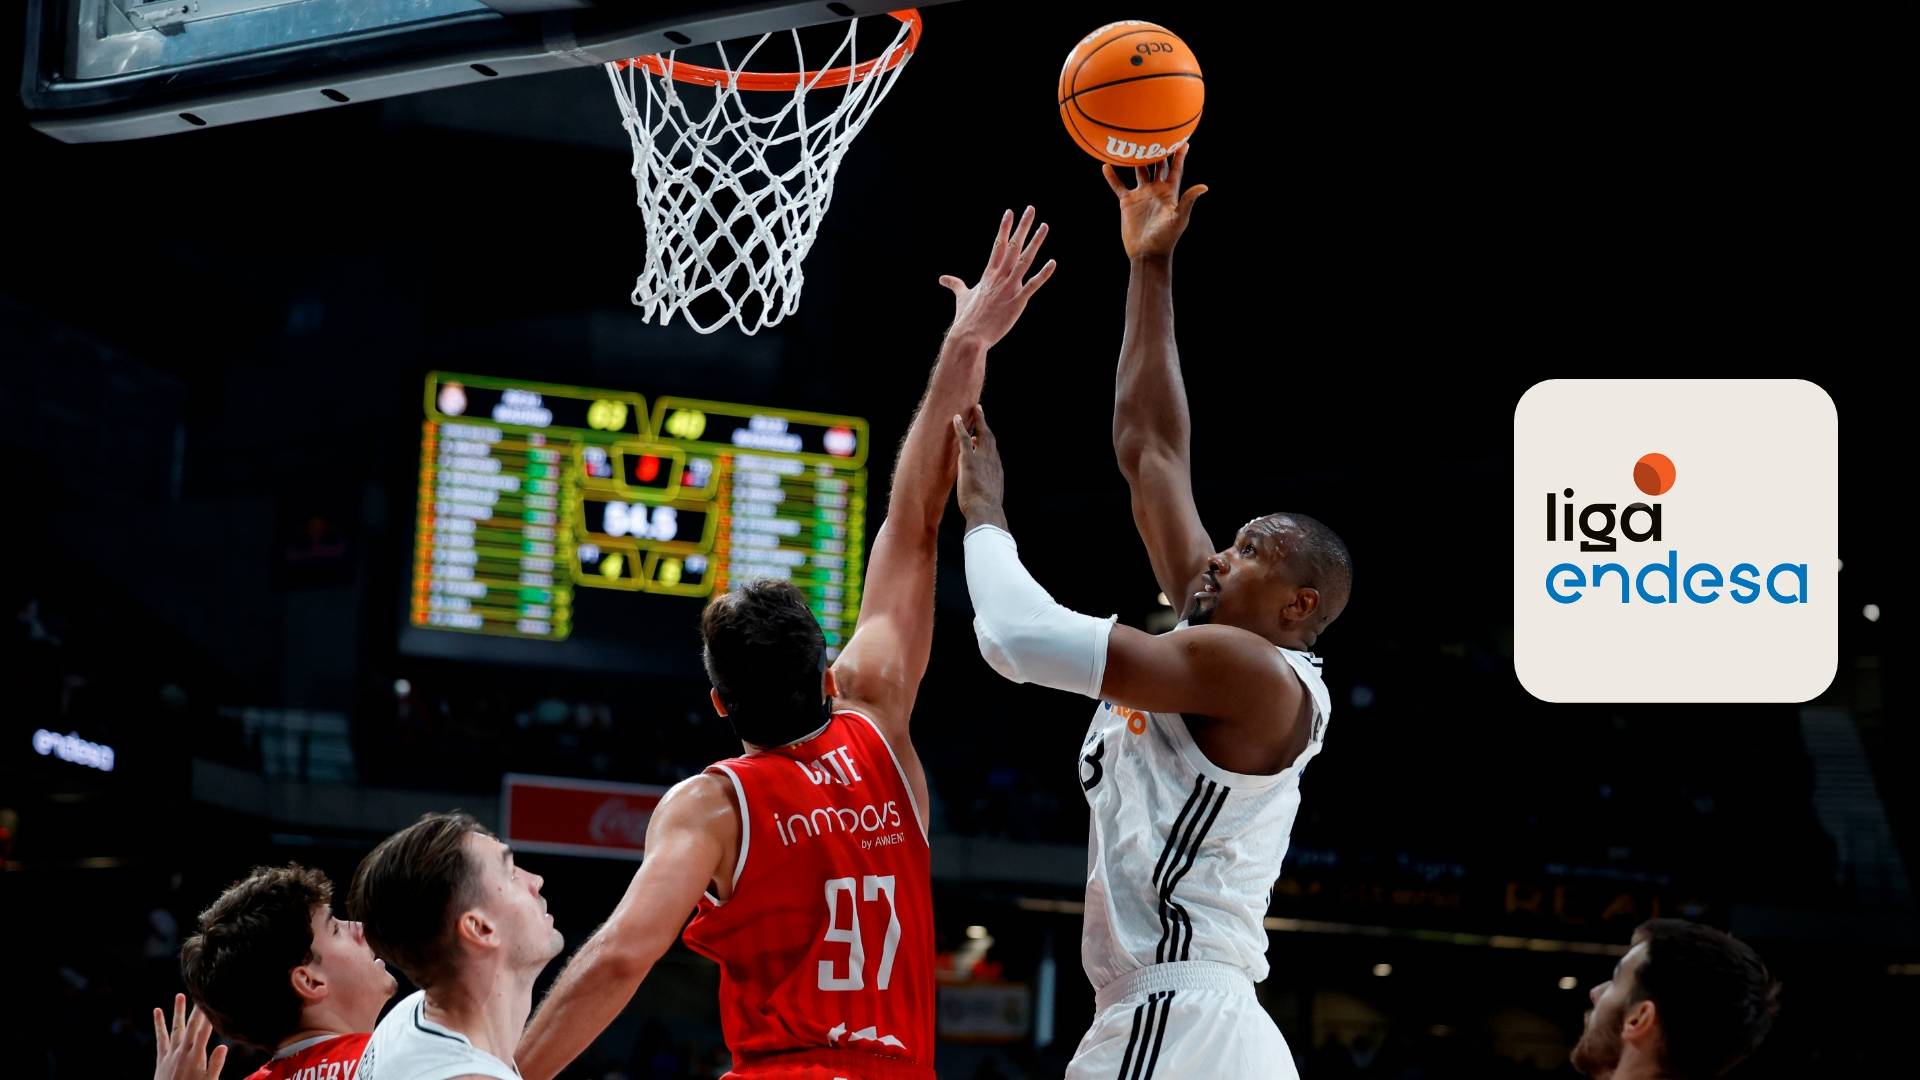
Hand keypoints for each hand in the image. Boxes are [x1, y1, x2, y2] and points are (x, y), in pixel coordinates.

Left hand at [155, 994, 227, 1079]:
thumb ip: (215, 1065)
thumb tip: (223, 1046)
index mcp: (196, 1057)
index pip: (204, 1032)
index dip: (209, 1016)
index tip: (214, 1002)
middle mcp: (182, 1052)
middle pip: (191, 1027)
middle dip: (197, 1010)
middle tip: (201, 994)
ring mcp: (171, 1054)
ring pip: (176, 1028)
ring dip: (178, 1011)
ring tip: (180, 995)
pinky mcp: (162, 1058)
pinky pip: (161, 1038)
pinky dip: (159, 1024)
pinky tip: (158, 1011)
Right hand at [941, 207, 1056, 348]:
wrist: (969, 336)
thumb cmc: (965, 318)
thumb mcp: (961, 297)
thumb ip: (955, 284)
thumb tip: (942, 278)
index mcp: (988, 274)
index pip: (998, 245)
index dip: (1005, 228)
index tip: (1010, 212)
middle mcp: (999, 277)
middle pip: (1013, 246)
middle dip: (1022, 227)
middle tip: (1030, 209)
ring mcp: (1009, 288)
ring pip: (1025, 260)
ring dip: (1035, 242)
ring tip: (1044, 226)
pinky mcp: (1017, 302)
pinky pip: (1033, 285)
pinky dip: (1043, 274)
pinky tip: (1053, 262)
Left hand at [951, 404, 1007, 530]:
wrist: (986, 512)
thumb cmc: (987, 511)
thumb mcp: (989, 499)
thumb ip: (985, 490)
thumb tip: (982, 491)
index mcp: (997, 470)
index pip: (993, 452)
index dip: (988, 442)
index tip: (983, 435)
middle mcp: (992, 461)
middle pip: (990, 438)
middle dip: (985, 424)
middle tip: (980, 412)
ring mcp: (982, 459)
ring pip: (981, 434)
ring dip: (978, 420)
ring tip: (974, 409)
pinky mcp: (969, 460)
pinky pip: (963, 439)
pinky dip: (960, 427)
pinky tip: (956, 418)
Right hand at [1103, 143, 1206, 259]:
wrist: (1147, 253)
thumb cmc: (1166, 237)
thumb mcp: (1179, 218)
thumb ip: (1188, 200)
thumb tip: (1204, 186)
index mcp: (1169, 192)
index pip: (1175, 169)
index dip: (1179, 155)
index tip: (1182, 140)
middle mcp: (1155, 190)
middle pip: (1156, 165)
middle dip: (1156, 150)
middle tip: (1154, 133)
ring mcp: (1141, 195)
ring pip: (1138, 171)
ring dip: (1135, 159)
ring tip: (1131, 142)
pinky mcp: (1127, 202)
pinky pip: (1118, 186)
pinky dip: (1112, 176)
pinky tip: (1106, 164)